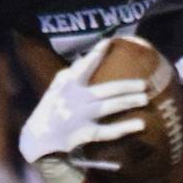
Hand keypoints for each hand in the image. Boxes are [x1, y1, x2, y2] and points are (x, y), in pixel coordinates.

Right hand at [18, 52, 150, 167]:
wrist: (37, 140)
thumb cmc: (49, 112)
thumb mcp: (55, 90)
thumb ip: (69, 75)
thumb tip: (84, 58)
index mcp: (67, 85)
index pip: (84, 66)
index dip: (96, 54)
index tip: (109, 42)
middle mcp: (75, 99)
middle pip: (106, 90)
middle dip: (127, 86)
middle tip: (144, 84)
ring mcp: (79, 116)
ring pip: (108, 107)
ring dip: (128, 101)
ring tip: (144, 99)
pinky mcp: (83, 133)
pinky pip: (107, 131)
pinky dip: (123, 128)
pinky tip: (140, 124)